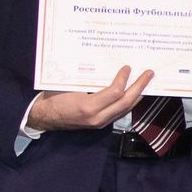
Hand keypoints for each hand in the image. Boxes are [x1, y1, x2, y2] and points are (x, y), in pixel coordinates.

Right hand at [26, 67, 153, 131]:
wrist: (42, 117)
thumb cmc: (52, 98)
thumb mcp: (68, 85)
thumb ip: (88, 80)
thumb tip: (106, 67)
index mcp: (87, 106)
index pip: (115, 92)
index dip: (124, 79)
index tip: (127, 67)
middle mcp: (96, 117)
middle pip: (126, 102)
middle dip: (140, 87)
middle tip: (148, 74)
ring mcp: (99, 123)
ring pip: (126, 109)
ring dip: (138, 95)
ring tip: (145, 83)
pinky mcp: (100, 124)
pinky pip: (120, 113)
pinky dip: (128, 102)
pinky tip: (133, 94)